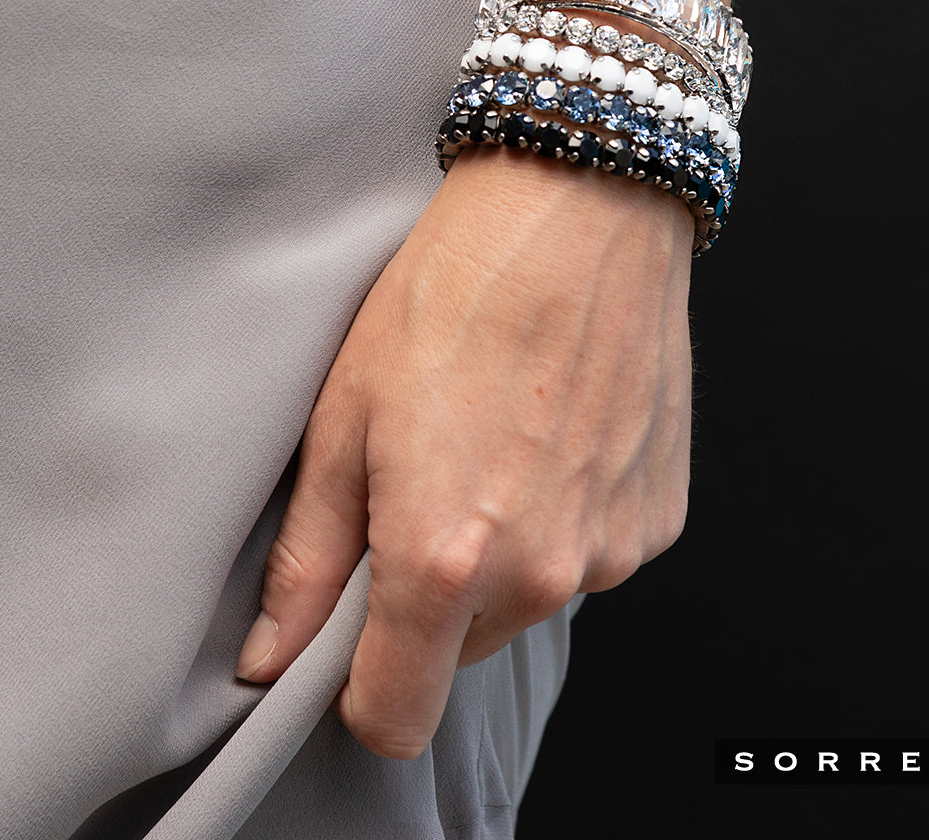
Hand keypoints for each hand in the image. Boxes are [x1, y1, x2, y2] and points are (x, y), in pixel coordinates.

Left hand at [235, 146, 693, 758]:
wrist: (579, 213)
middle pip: (462, 651)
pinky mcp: (659, 517)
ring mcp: (611, 548)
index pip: (396, 715)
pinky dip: (566, 516)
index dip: (363, 691)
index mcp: (445, 560)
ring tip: (496, 443)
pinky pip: (592, 552)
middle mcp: (541, 575)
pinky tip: (554, 435)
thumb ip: (308, 561)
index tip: (354, 642)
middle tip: (427, 485)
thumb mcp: (345, 418)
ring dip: (506, 552)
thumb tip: (268, 656)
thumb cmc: (453, 295)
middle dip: (434, 597)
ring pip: (530, 598)